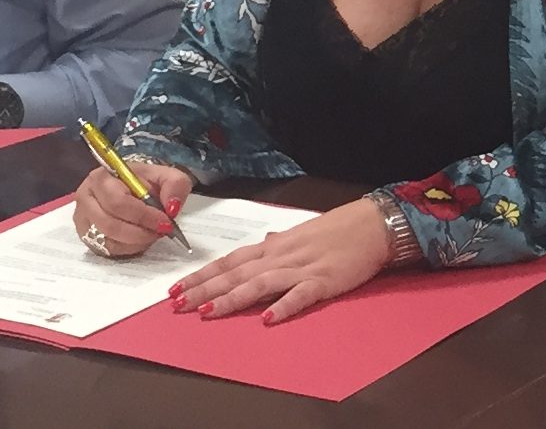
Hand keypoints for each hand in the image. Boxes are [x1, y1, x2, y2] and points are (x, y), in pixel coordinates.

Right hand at [68, 160, 192, 257]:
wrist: (131, 188)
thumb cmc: (143, 182)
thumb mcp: (165, 176)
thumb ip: (175, 185)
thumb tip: (171, 206)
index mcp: (102, 178)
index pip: (118, 202)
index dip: (144, 216)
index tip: (165, 222)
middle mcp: (86, 198)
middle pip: (111, 225)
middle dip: (141, 232)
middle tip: (160, 231)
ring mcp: (83, 219)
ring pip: (109, 240)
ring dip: (136, 241)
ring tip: (151, 233)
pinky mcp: (86, 236)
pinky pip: (107, 250)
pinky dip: (129, 248)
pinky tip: (139, 239)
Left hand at [170, 197, 392, 324]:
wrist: (371, 225)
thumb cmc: (335, 230)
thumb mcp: (298, 234)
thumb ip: (276, 243)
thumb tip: (259, 244)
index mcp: (271, 247)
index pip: (228, 261)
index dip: (200, 275)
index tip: (174, 288)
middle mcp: (279, 257)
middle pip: (235, 274)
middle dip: (203, 289)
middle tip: (176, 305)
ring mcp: (300, 269)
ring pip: (259, 284)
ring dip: (232, 298)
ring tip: (207, 312)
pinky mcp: (323, 281)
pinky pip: (300, 295)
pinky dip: (283, 306)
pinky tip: (267, 319)